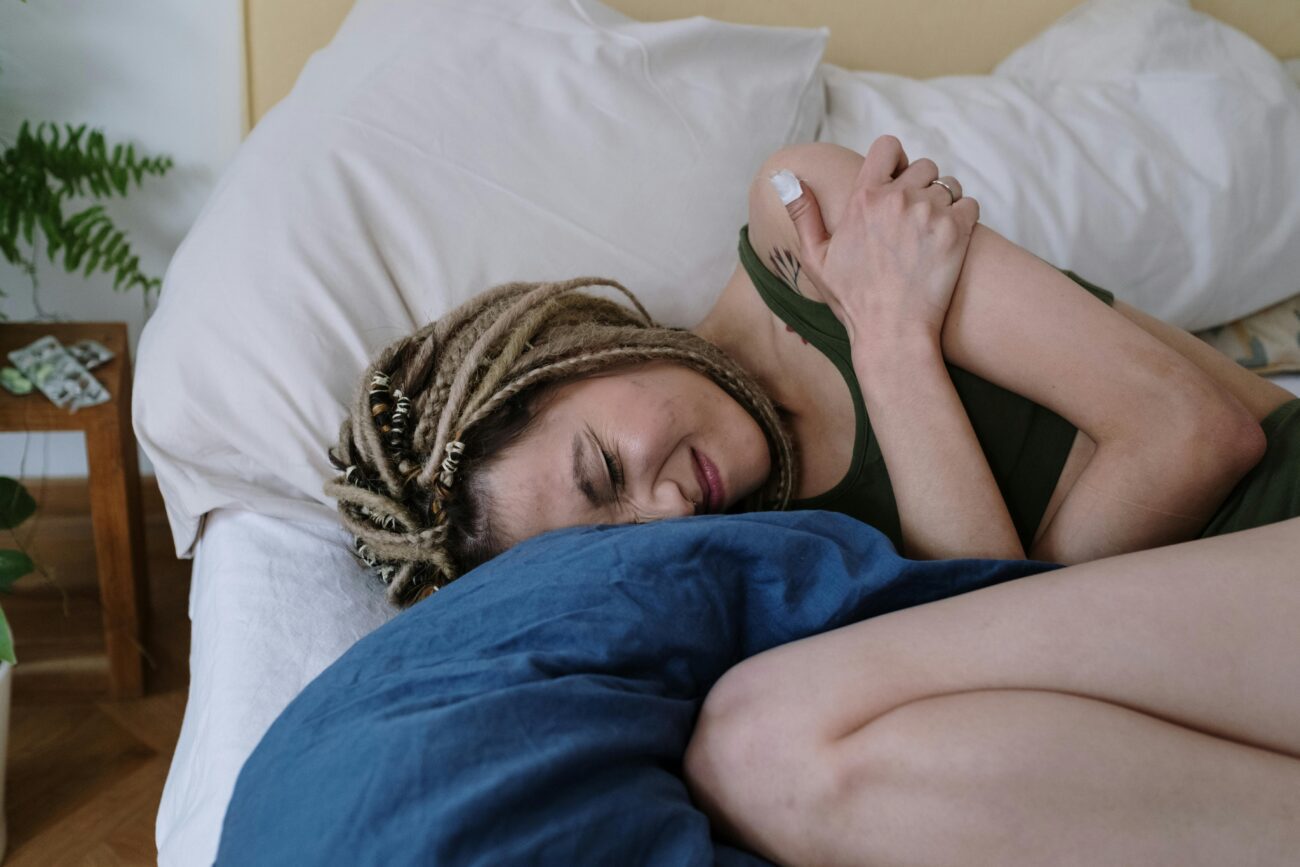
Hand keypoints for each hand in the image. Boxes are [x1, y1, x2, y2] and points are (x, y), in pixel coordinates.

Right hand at [771, 135, 978, 344]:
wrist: (892, 332)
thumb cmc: (853, 300)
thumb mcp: (817, 258)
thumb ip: (803, 213)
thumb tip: (783, 177)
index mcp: (863, 198)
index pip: (887, 146)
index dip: (895, 159)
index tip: (896, 179)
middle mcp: (898, 198)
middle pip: (923, 165)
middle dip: (920, 185)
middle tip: (913, 218)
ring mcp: (930, 212)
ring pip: (948, 185)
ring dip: (943, 202)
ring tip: (930, 232)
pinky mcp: (957, 230)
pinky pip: (969, 203)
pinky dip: (963, 218)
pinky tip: (947, 241)